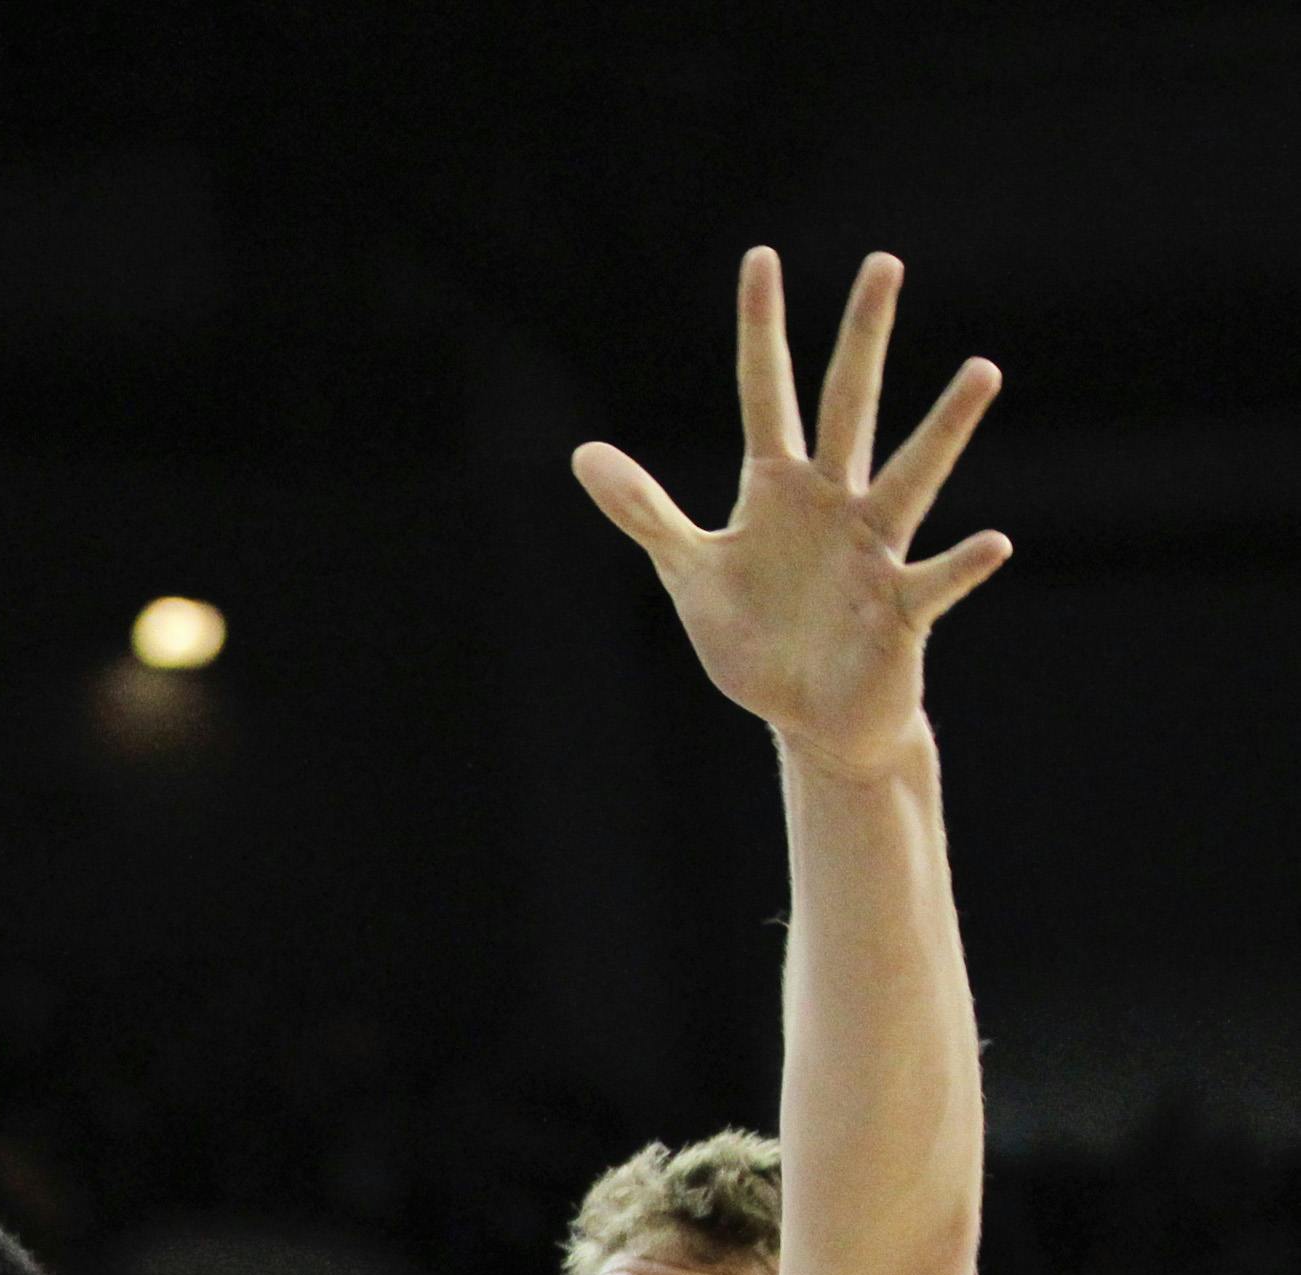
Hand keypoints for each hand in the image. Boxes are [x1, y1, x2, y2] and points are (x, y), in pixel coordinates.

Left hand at [574, 250, 1008, 777]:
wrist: (810, 717)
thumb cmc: (757, 639)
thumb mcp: (689, 572)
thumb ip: (646, 512)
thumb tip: (583, 452)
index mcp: (778, 489)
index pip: (766, 393)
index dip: (759, 331)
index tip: (760, 259)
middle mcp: (834, 503)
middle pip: (848, 407)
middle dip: (861, 339)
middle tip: (882, 263)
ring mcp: (873, 551)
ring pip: (911, 477)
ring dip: (944, 429)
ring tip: (982, 371)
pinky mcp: (900, 611)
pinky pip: (935, 582)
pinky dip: (962, 564)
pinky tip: (991, 542)